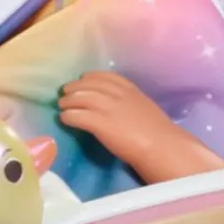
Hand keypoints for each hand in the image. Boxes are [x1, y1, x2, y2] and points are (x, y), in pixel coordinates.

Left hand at [59, 72, 223, 183]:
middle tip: (66, 92)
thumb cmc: (160, 133)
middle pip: (89, 85)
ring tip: (62, 106)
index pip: (106, 77)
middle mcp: (118, 95)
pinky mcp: (100, 124)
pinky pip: (77, 116)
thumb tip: (121, 110)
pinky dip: (68, 116)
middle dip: (75, 87)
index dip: (91, 77)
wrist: (161, 146)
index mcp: (131, 90)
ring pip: (80, 98)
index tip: (83, 79)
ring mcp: (108, 108)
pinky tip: (64, 119)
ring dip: (68, 101)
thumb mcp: (146, 109)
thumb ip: (132, 105)